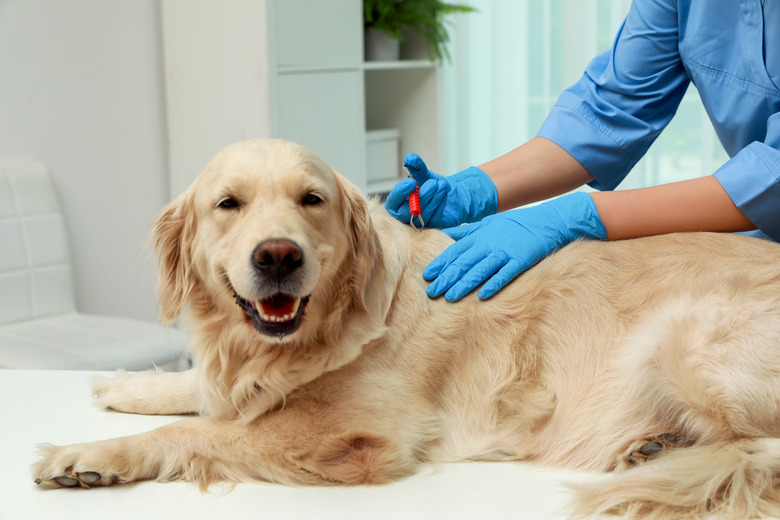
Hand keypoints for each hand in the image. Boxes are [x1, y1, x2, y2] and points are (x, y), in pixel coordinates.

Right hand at [384, 153, 497, 227]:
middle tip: (432, 183)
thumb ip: (416, 167)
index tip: (411, 182)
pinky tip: (443, 192)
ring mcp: (420, 223)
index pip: (393, 203)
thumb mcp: (425, 174)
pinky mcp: (433, 226)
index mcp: (399, 203)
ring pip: (422, 214)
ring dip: (432, 198)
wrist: (454, 195)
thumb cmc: (434, 186)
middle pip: (406, 212)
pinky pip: (435, 218)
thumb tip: (409, 158)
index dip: (400, 193)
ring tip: (441, 185)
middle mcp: (407, 215)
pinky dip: (438, 203)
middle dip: (420, 196)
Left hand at [424, 192, 606, 300]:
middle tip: (432, 292)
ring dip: (464, 285)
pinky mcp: (520, 261)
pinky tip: (482, 296)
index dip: (441, 264)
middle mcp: (488, 245)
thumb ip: (466, 231)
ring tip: (450, 297)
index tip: (427, 276)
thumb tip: (446, 234)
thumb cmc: (514, 224)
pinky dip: (493, 284)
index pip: (455, 252)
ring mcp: (504, 253)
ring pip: (479, 271)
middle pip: (463, 263)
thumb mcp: (487, 222)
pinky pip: (504, 275)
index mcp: (479, 236)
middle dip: (446, 278)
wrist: (546, 221)